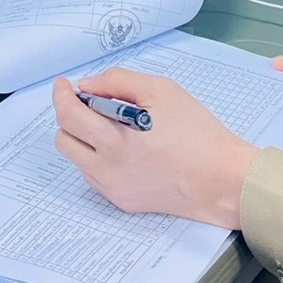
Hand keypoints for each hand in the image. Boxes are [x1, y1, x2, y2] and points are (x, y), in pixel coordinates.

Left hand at [52, 70, 257, 229]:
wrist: (220, 179)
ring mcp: (113, 189)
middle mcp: (107, 169)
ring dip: (82, 136)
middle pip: (64, 138)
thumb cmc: (197, 133)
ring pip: (76, 158)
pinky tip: (123, 146)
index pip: (68, 115)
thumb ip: (118, 81)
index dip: (61, 95)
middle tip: (88, 102)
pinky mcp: (121, 201)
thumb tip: (87, 86)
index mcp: (116, 140)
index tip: (64, 84)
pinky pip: (93, 175)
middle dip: (69, 115)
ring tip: (110, 124)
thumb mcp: (161, 90)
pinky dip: (97, 156)